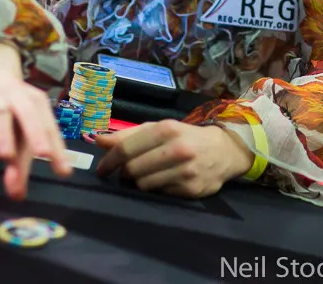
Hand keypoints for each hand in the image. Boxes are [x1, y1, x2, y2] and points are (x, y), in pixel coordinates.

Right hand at [0, 41, 71, 199]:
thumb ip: (20, 161)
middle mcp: (16, 97)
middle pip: (29, 113)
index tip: (64, 172)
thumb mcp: (19, 128)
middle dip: (36, 133)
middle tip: (43, 155)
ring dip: (3, 134)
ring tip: (6, 157)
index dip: (57, 148)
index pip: (49, 126)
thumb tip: (17, 195)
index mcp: (36, 102)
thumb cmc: (10, 106)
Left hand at [94, 119, 254, 197]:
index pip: (126, 149)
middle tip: (125, 173)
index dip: (109, 161)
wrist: (224, 151)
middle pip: (132, 169)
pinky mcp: (191, 189)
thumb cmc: (185, 137)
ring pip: (144, 185)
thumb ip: (129, 135)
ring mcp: (185, 171)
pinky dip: (156, 189)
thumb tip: (98, 140)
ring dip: (139, 183)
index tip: (101, 170)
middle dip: (124, 173)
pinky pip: (160, 194)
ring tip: (145, 176)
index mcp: (166, 129)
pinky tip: (163, 181)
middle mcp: (177, 149)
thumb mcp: (159, 129)